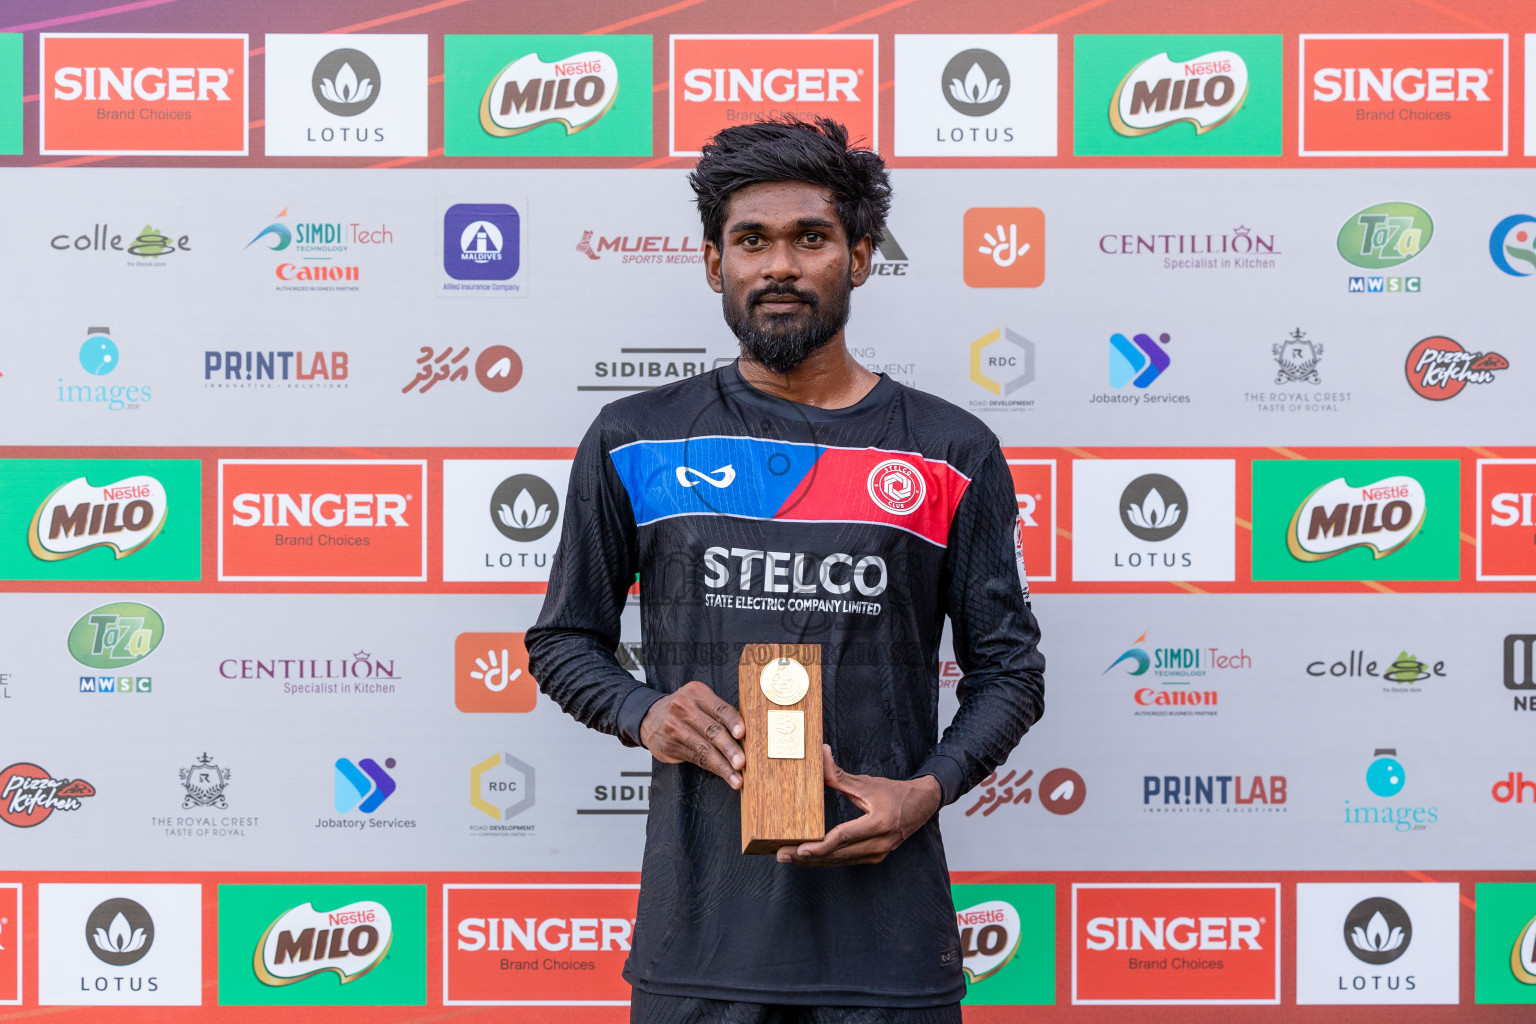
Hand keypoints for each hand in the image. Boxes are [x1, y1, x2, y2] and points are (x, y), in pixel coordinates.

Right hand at [639, 680, 745, 788]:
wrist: (649, 716)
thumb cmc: (684, 708)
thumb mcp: (698, 699)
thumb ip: (719, 712)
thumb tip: (748, 734)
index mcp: (697, 693)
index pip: (719, 708)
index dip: (733, 722)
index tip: (743, 734)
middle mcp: (684, 708)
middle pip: (712, 730)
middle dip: (729, 749)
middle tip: (742, 762)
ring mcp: (675, 728)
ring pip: (704, 749)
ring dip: (723, 766)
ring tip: (737, 778)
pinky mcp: (670, 746)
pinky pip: (696, 758)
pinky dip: (713, 768)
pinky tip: (724, 775)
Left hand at [776, 746, 942, 865]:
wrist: (922, 806)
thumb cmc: (895, 793)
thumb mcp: (867, 783)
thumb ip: (840, 775)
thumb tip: (821, 755)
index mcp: (879, 823)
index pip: (844, 837)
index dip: (820, 846)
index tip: (799, 849)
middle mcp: (879, 843)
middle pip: (837, 855)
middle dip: (807, 857)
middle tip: (782, 854)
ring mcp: (878, 853)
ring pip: (840, 861)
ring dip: (813, 861)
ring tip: (788, 857)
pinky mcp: (874, 857)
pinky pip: (846, 861)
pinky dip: (826, 859)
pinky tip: (808, 857)